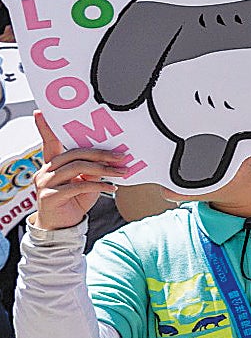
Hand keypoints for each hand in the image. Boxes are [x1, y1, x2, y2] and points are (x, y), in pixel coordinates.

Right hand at [29, 115, 134, 229]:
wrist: (62, 225)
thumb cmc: (73, 201)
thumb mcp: (85, 182)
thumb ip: (92, 170)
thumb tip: (111, 159)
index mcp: (53, 163)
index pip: (49, 142)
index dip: (45, 127)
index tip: (40, 112)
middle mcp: (46, 170)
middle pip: (75, 153)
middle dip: (101, 154)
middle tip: (122, 156)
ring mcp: (46, 183)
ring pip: (78, 168)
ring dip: (104, 170)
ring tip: (122, 172)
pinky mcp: (50, 196)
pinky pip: (78, 186)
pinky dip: (99, 186)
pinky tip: (112, 188)